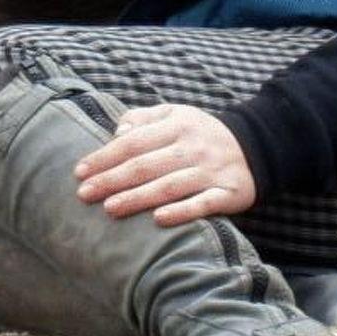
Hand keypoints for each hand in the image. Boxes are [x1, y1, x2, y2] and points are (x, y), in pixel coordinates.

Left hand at [73, 104, 256, 225]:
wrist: (257, 147)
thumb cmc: (201, 134)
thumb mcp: (175, 115)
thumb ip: (143, 118)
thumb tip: (117, 132)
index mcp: (176, 125)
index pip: (133, 141)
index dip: (105, 157)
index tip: (80, 172)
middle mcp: (192, 147)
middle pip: (146, 165)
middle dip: (112, 180)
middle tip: (84, 194)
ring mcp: (210, 171)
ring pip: (169, 186)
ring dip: (138, 198)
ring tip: (110, 208)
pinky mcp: (228, 193)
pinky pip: (203, 204)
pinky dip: (181, 212)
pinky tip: (158, 220)